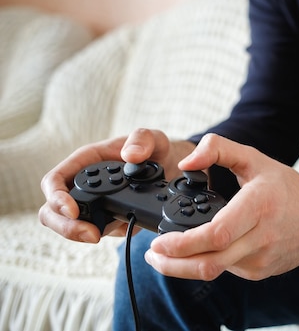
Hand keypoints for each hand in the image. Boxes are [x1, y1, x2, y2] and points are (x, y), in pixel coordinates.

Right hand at [38, 128, 194, 242]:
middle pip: (53, 211)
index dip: (56, 198)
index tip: (73, 211)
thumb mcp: (153, 137)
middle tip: (92, 235)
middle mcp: (84, 184)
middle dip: (67, 227)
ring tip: (118, 227)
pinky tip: (129, 224)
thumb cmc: (154, 147)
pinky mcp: (107, 218)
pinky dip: (111, 232)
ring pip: (73, 226)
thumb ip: (142, 140)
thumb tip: (129, 156)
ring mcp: (94, 203)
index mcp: (86, 161)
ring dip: (87, 234)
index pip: (54, 181)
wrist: (171, 166)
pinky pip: (99, 231)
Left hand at [144, 133, 298, 280]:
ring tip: (165, 256)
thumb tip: (186, 161)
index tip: (159, 241)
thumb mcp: (254, 158)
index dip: (183, 244)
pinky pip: (226, 270)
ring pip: (214, 271)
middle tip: (152, 255)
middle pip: (209, 262)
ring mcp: (260, 259)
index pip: (216, 234)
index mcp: (258, 206)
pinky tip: (200, 251)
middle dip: (173, 264)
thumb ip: (218, 149)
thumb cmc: (286, 188)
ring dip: (184, 267)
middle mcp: (261, 237)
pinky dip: (207, 262)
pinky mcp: (259, 272)